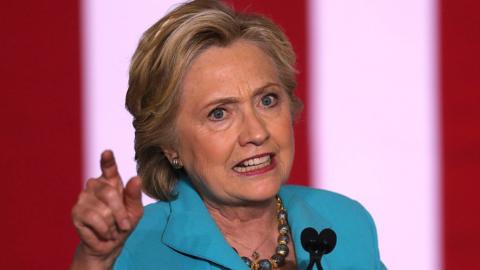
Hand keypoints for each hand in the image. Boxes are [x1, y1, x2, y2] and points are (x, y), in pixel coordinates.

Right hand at [71, 150, 142, 268]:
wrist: (110, 244)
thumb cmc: (123, 224)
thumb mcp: (135, 211)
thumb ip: (134, 195)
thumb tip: (136, 179)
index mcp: (111, 181)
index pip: (109, 168)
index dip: (108, 160)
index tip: (107, 152)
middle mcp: (95, 185)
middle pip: (109, 194)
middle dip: (120, 213)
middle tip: (124, 225)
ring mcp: (84, 197)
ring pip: (103, 210)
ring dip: (112, 225)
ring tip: (111, 228)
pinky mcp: (76, 211)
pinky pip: (94, 219)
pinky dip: (103, 230)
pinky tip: (103, 232)